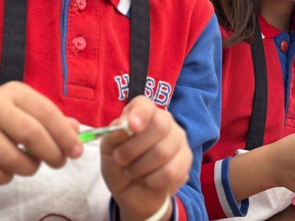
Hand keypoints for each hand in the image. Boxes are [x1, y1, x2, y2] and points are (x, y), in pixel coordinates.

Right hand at [0, 82, 82, 185]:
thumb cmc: (6, 120)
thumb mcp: (29, 111)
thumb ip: (54, 120)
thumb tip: (76, 132)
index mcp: (14, 92)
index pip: (46, 113)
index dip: (65, 135)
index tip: (77, 151)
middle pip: (31, 134)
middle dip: (52, 153)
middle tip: (59, 162)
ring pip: (13, 159)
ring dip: (31, 168)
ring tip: (32, 164)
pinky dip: (9, 177)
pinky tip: (10, 169)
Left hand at [101, 96, 190, 220]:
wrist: (131, 191)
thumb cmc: (119, 163)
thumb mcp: (108, 149)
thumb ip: (113, 135)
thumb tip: (124, 125)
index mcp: (143, 113)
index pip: (145, 104)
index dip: (140, 113)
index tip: (131, 126)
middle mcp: (165, 121)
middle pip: (159, 126)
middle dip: (133, 148)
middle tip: (119, 159)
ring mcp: (178, 140)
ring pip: (163, 152)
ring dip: (139, 167)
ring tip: (131, 171)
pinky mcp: (186, 161)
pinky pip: (170, 172)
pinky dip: (152, 180)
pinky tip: (147, 180)